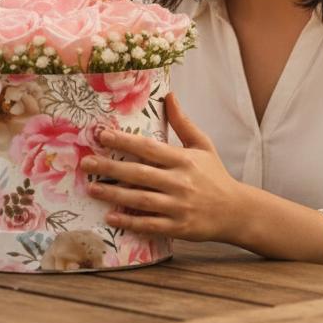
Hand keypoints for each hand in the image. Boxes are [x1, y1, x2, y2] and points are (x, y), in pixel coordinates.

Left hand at [80, 92, 242, 241]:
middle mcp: (180, 182)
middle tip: (86, 163)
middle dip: (110, 167)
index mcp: (184, 160)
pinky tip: (111, 217)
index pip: (149, 148)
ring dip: (114, 194)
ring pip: (140, 199)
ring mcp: (178, 206)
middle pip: (139, 173)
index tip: (102, 135)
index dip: (124, 141)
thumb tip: (168, 95)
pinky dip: (129, 221)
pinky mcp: (178, 227)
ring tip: (92, 188)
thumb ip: (182, 122)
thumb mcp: (203, 144)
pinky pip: (149, 224)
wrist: (236, 211)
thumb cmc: (215, 175)